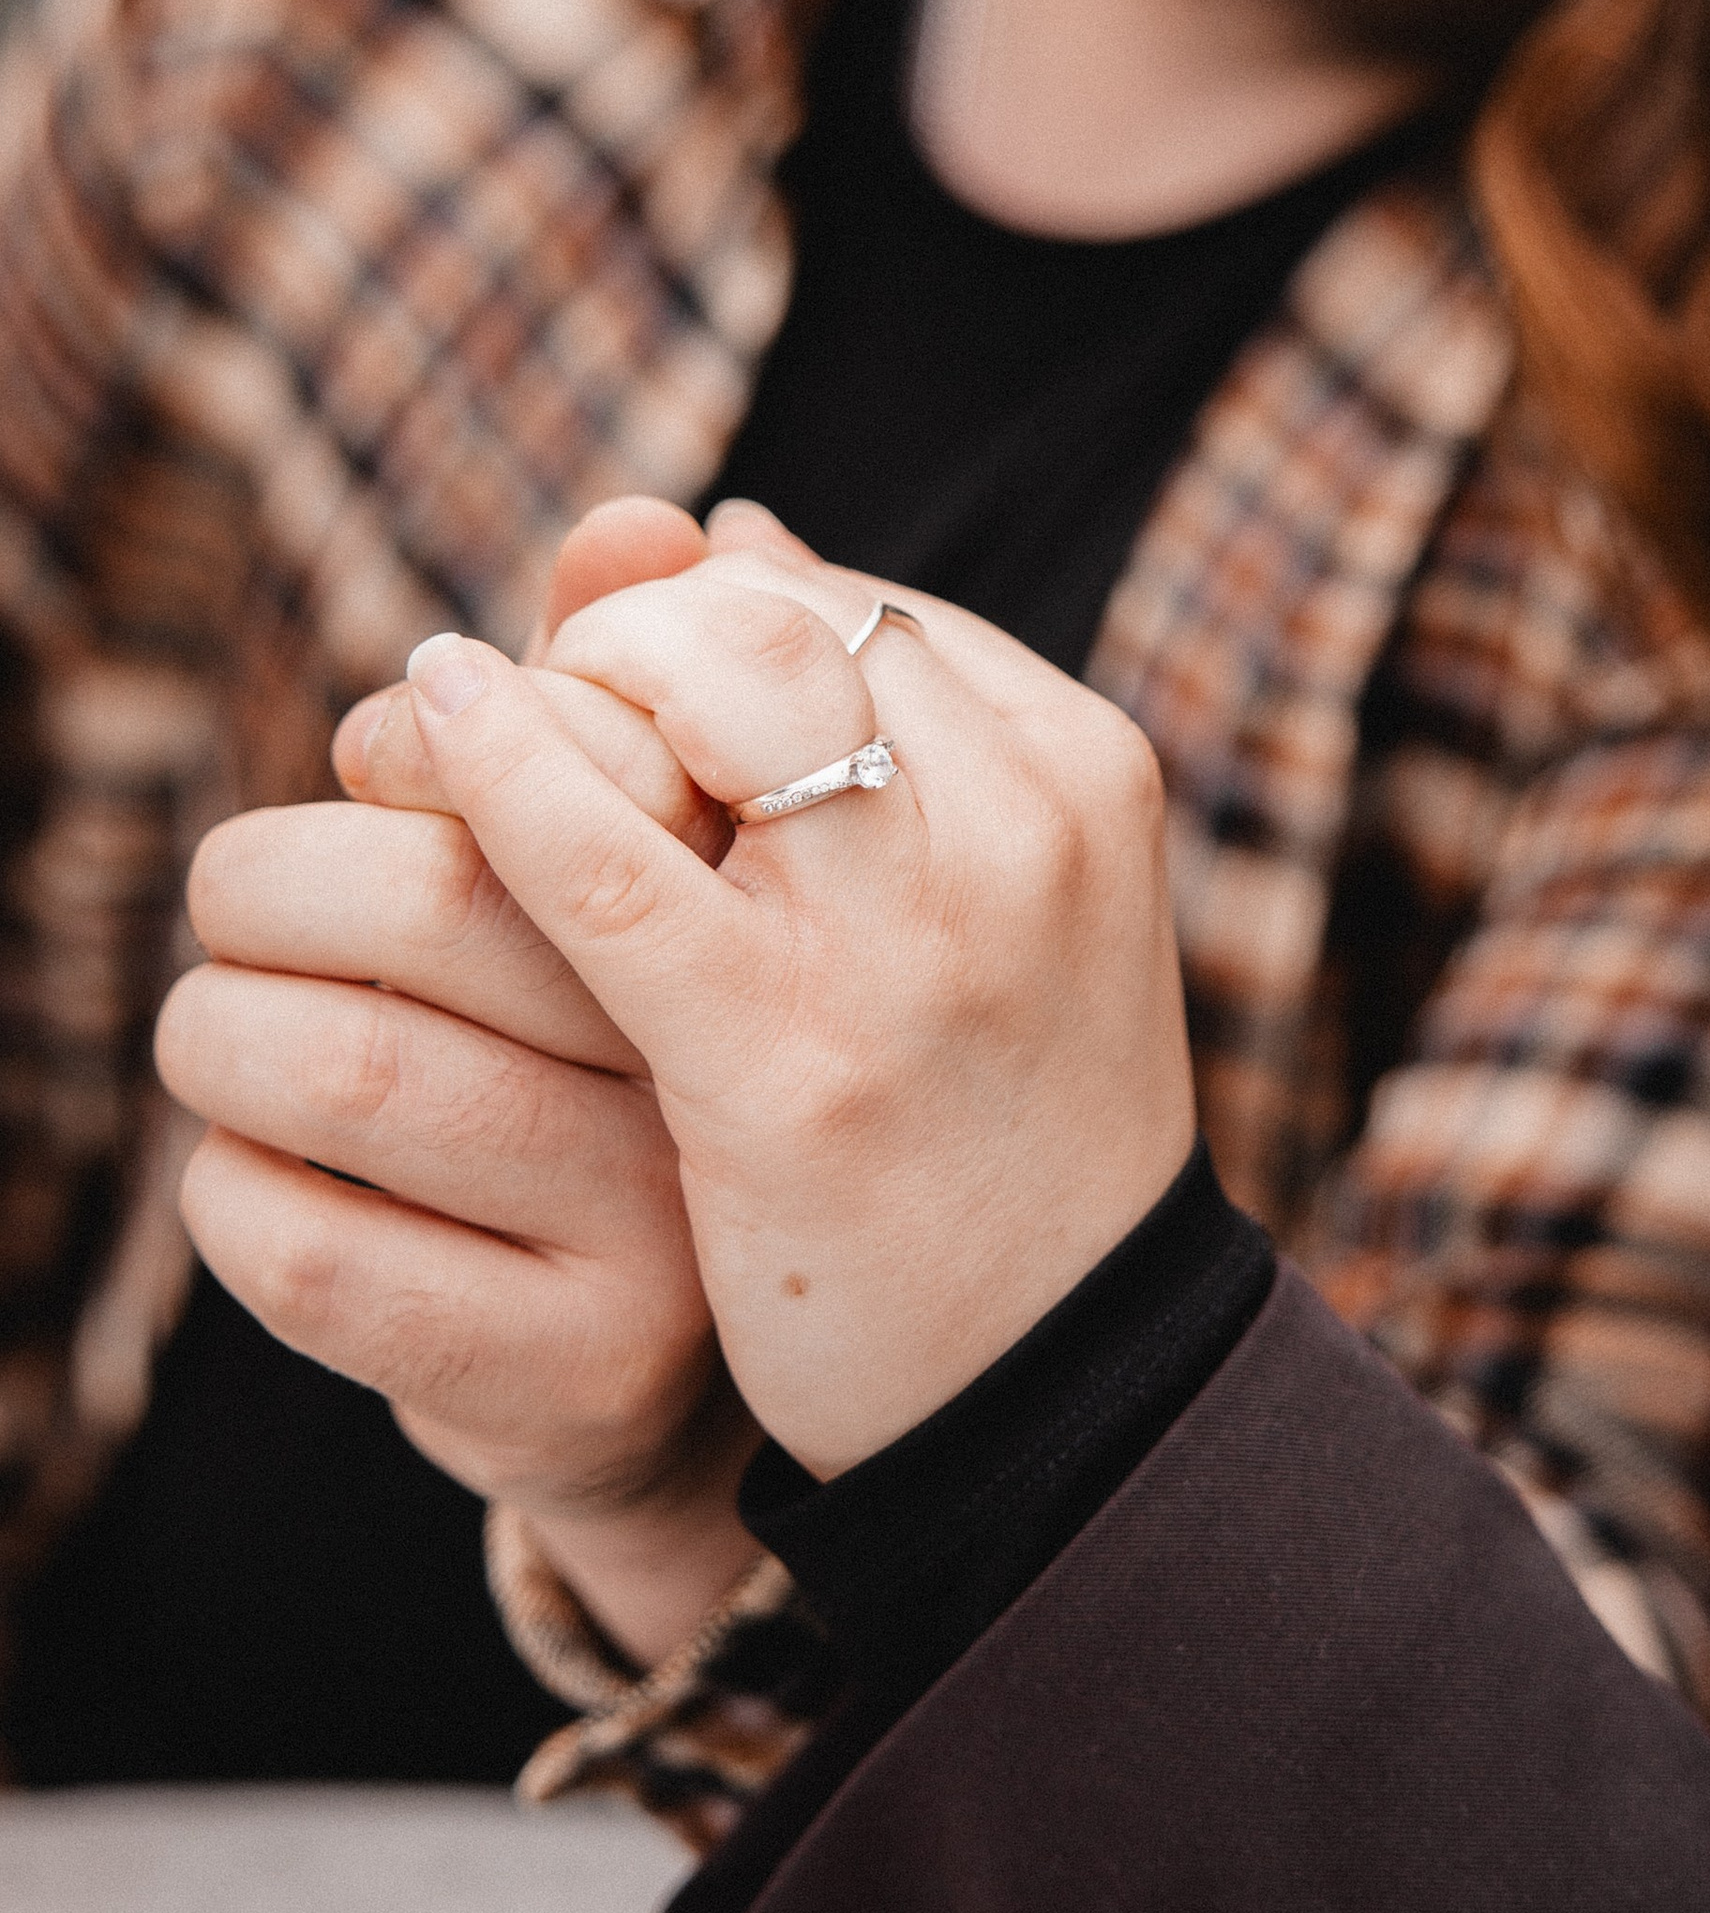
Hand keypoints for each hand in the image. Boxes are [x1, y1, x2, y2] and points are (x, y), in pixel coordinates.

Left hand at [159, 778, 761, 1672]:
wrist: (686, 1368)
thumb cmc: (611, 1059)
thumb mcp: (630, 876)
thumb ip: (601, 709)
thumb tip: (621, 534)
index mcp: (747, 915)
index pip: (566, 769)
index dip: (411, 746)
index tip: (371, 766)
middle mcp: (727, 1074)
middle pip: (438, 900)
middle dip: (266, 878)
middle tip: (237, 903)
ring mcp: (666, 1242)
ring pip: (350, 1073)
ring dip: (217, 1033)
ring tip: (220, 1032)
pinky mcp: (572, 1378)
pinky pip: (317, 1254)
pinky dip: (226, 1190)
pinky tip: (250, 1169)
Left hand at [379, 509, 1197, 1478]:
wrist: (1067, 1380)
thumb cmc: (1005, 1125)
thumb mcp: (994, 898)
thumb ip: (876, 723)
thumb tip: (723, 532)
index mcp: (1081, 773)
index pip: (854, 605)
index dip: (704, 606)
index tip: (614, 660)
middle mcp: (1017, 833)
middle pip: (777, 623)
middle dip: (630, 630)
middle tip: (543, 693)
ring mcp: (912, 947)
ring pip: (701, 693)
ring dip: (558, 678)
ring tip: (454, 711)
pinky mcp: (787, 1061)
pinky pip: (610, 867)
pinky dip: (502, 771)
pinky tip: (424, 733)